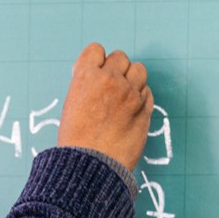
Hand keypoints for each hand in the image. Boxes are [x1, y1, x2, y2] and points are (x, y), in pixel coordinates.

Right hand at [56, 43, 152, 172]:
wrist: (91, 167)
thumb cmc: (76, 141)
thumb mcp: (71, 106)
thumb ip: (86, 86)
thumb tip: (97, 76)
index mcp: (86, 77)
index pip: (96, 50)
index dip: (94, 62)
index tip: (93, 73)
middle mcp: (110, 80)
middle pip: (120, 57)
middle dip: (114, 69)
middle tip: (108, 87)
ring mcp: (131, 94)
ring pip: (138, 70)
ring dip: (131, 79)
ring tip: (122, 96)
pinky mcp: (145, 108)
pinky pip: (147, 91)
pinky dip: (140, 97)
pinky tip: (130, 110)